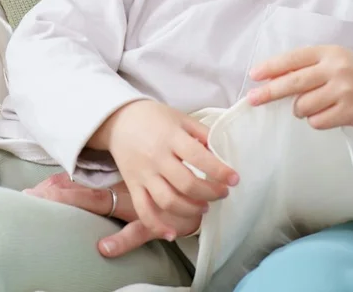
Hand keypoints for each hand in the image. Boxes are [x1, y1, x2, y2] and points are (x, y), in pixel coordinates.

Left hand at [23, 173, 161, 258]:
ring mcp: (135, 207)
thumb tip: (87, 196)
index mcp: (119, 188)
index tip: (32, 191)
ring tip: (52, 204)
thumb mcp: (143, 192)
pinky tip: (104, 248)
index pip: (83, 188)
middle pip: (83, 194)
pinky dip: (121, 241)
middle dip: (57, 195)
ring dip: (77, 205)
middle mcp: (123, 194)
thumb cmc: (166, 195)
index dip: (58, 188)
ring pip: (102, 206)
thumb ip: (116, 196)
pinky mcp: (152, 224)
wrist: (201, 197)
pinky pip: (136, 232)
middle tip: (29, 195)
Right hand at [96, 100, 237, 246]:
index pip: (198, 157)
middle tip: (222, 193)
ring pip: (169, 200)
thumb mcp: (181, 118)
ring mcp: (143, 173)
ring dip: (191, 209)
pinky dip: (157, 225)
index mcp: (171, 137)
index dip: (219, 171)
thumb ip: (202, 134)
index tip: (235, 179)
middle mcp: (157, 157)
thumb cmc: (154, 118)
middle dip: (210, 193)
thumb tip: (222, 154)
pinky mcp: (133, 185)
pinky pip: (143, 209)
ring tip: (204, 206)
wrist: (118, 120)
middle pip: (187, 184)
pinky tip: (172, 233)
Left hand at [249, 45, 352, 158]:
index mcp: (328, 52)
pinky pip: (317, 121)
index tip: (253, 76)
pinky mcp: (351, 111)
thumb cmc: (351, 74)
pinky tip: (326, 114)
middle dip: (269, 92)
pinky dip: (315, 120)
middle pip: (294, 83)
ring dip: (299, 109)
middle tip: (252, 99)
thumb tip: (269, 79)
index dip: (271, 67)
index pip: (293, 58)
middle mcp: (337, 68)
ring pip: (304, 106)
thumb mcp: (331, 61)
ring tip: (309, 105)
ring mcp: (345, 90)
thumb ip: (305, 67)